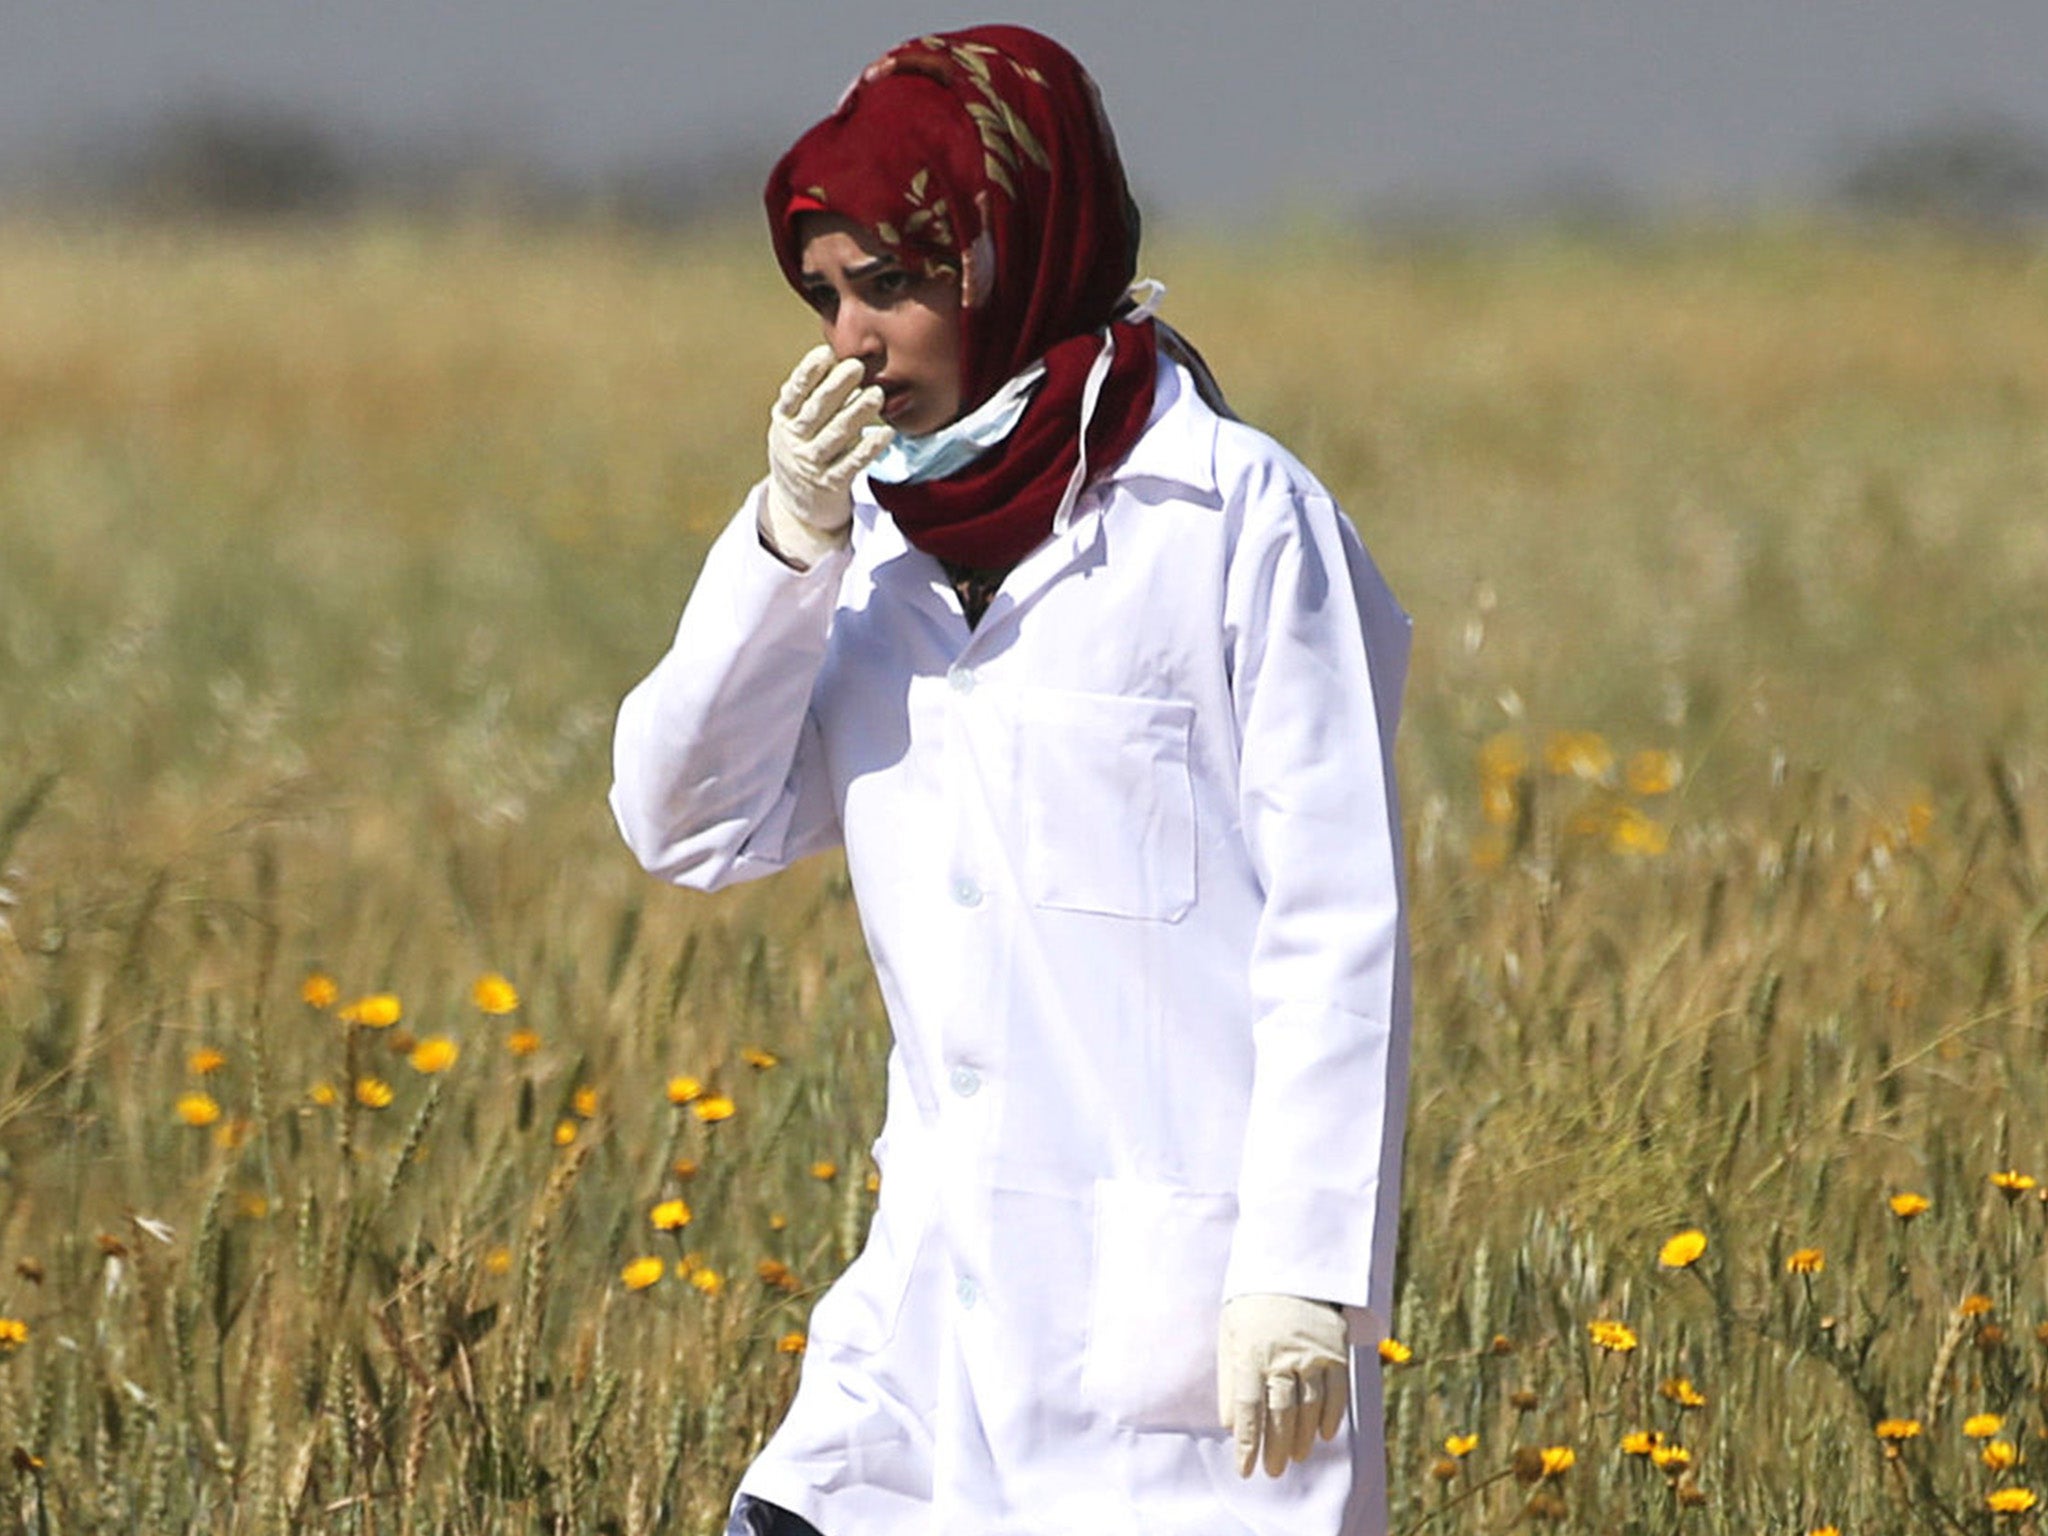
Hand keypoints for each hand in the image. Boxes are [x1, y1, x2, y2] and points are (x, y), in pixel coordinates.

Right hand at [762, 345, 893, 566]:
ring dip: (856, 414)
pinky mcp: (831, 484)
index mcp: (784, 419)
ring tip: (876, 395)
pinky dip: (869, 449)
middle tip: (856, 366)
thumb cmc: (803, 449)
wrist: (796, 505)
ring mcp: (811, 464)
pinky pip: (852, 464)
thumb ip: (812, 395)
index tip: (825, 353)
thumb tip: (838, 357)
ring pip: (835, 436)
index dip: (808, 373)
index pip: (794, 393)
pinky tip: (886, 434)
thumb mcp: (796, 423)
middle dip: (836, 387)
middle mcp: (794, 441)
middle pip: (816, 411)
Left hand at [1217, 1293, 1348, 1477]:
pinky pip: (1336, 1392)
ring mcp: (1311, 1355)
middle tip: (1273, 1471)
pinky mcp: (1335, 1350)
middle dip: (1276, 1448)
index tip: (1245, 1469)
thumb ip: (1228, 1379)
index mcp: (1250, 1353)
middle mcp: (1281, 1357)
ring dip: (1302, 1438)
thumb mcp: (1230, 1334)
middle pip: (1280, 1413)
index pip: (1248, 1408)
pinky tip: (1323, 1435)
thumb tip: (1229, 1425)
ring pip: (1309, 1407)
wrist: (1293, 1268)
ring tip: (1295, 1458)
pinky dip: (1331, 1417)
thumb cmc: (1253, 1305)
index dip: (1247, 1443)